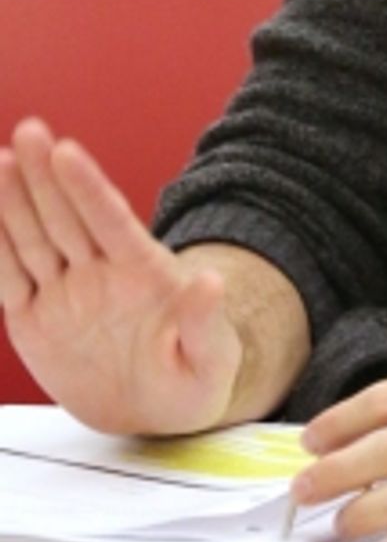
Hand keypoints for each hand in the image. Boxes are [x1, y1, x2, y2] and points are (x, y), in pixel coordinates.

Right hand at [0, 120, 241, 434]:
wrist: (158, 411)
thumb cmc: (193, 379)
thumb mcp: (211, 358)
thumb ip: (205, 322)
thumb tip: (211, 282)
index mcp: (143, 272)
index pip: (111, 221)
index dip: (88, 187)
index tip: (67, 151)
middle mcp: (99, 272)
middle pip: (66, 218)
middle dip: (44, 177)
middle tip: (29, 131)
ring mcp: (64, 293)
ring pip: (31, 240)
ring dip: (11, 203)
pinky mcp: (35, 320)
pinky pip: (7, 281)